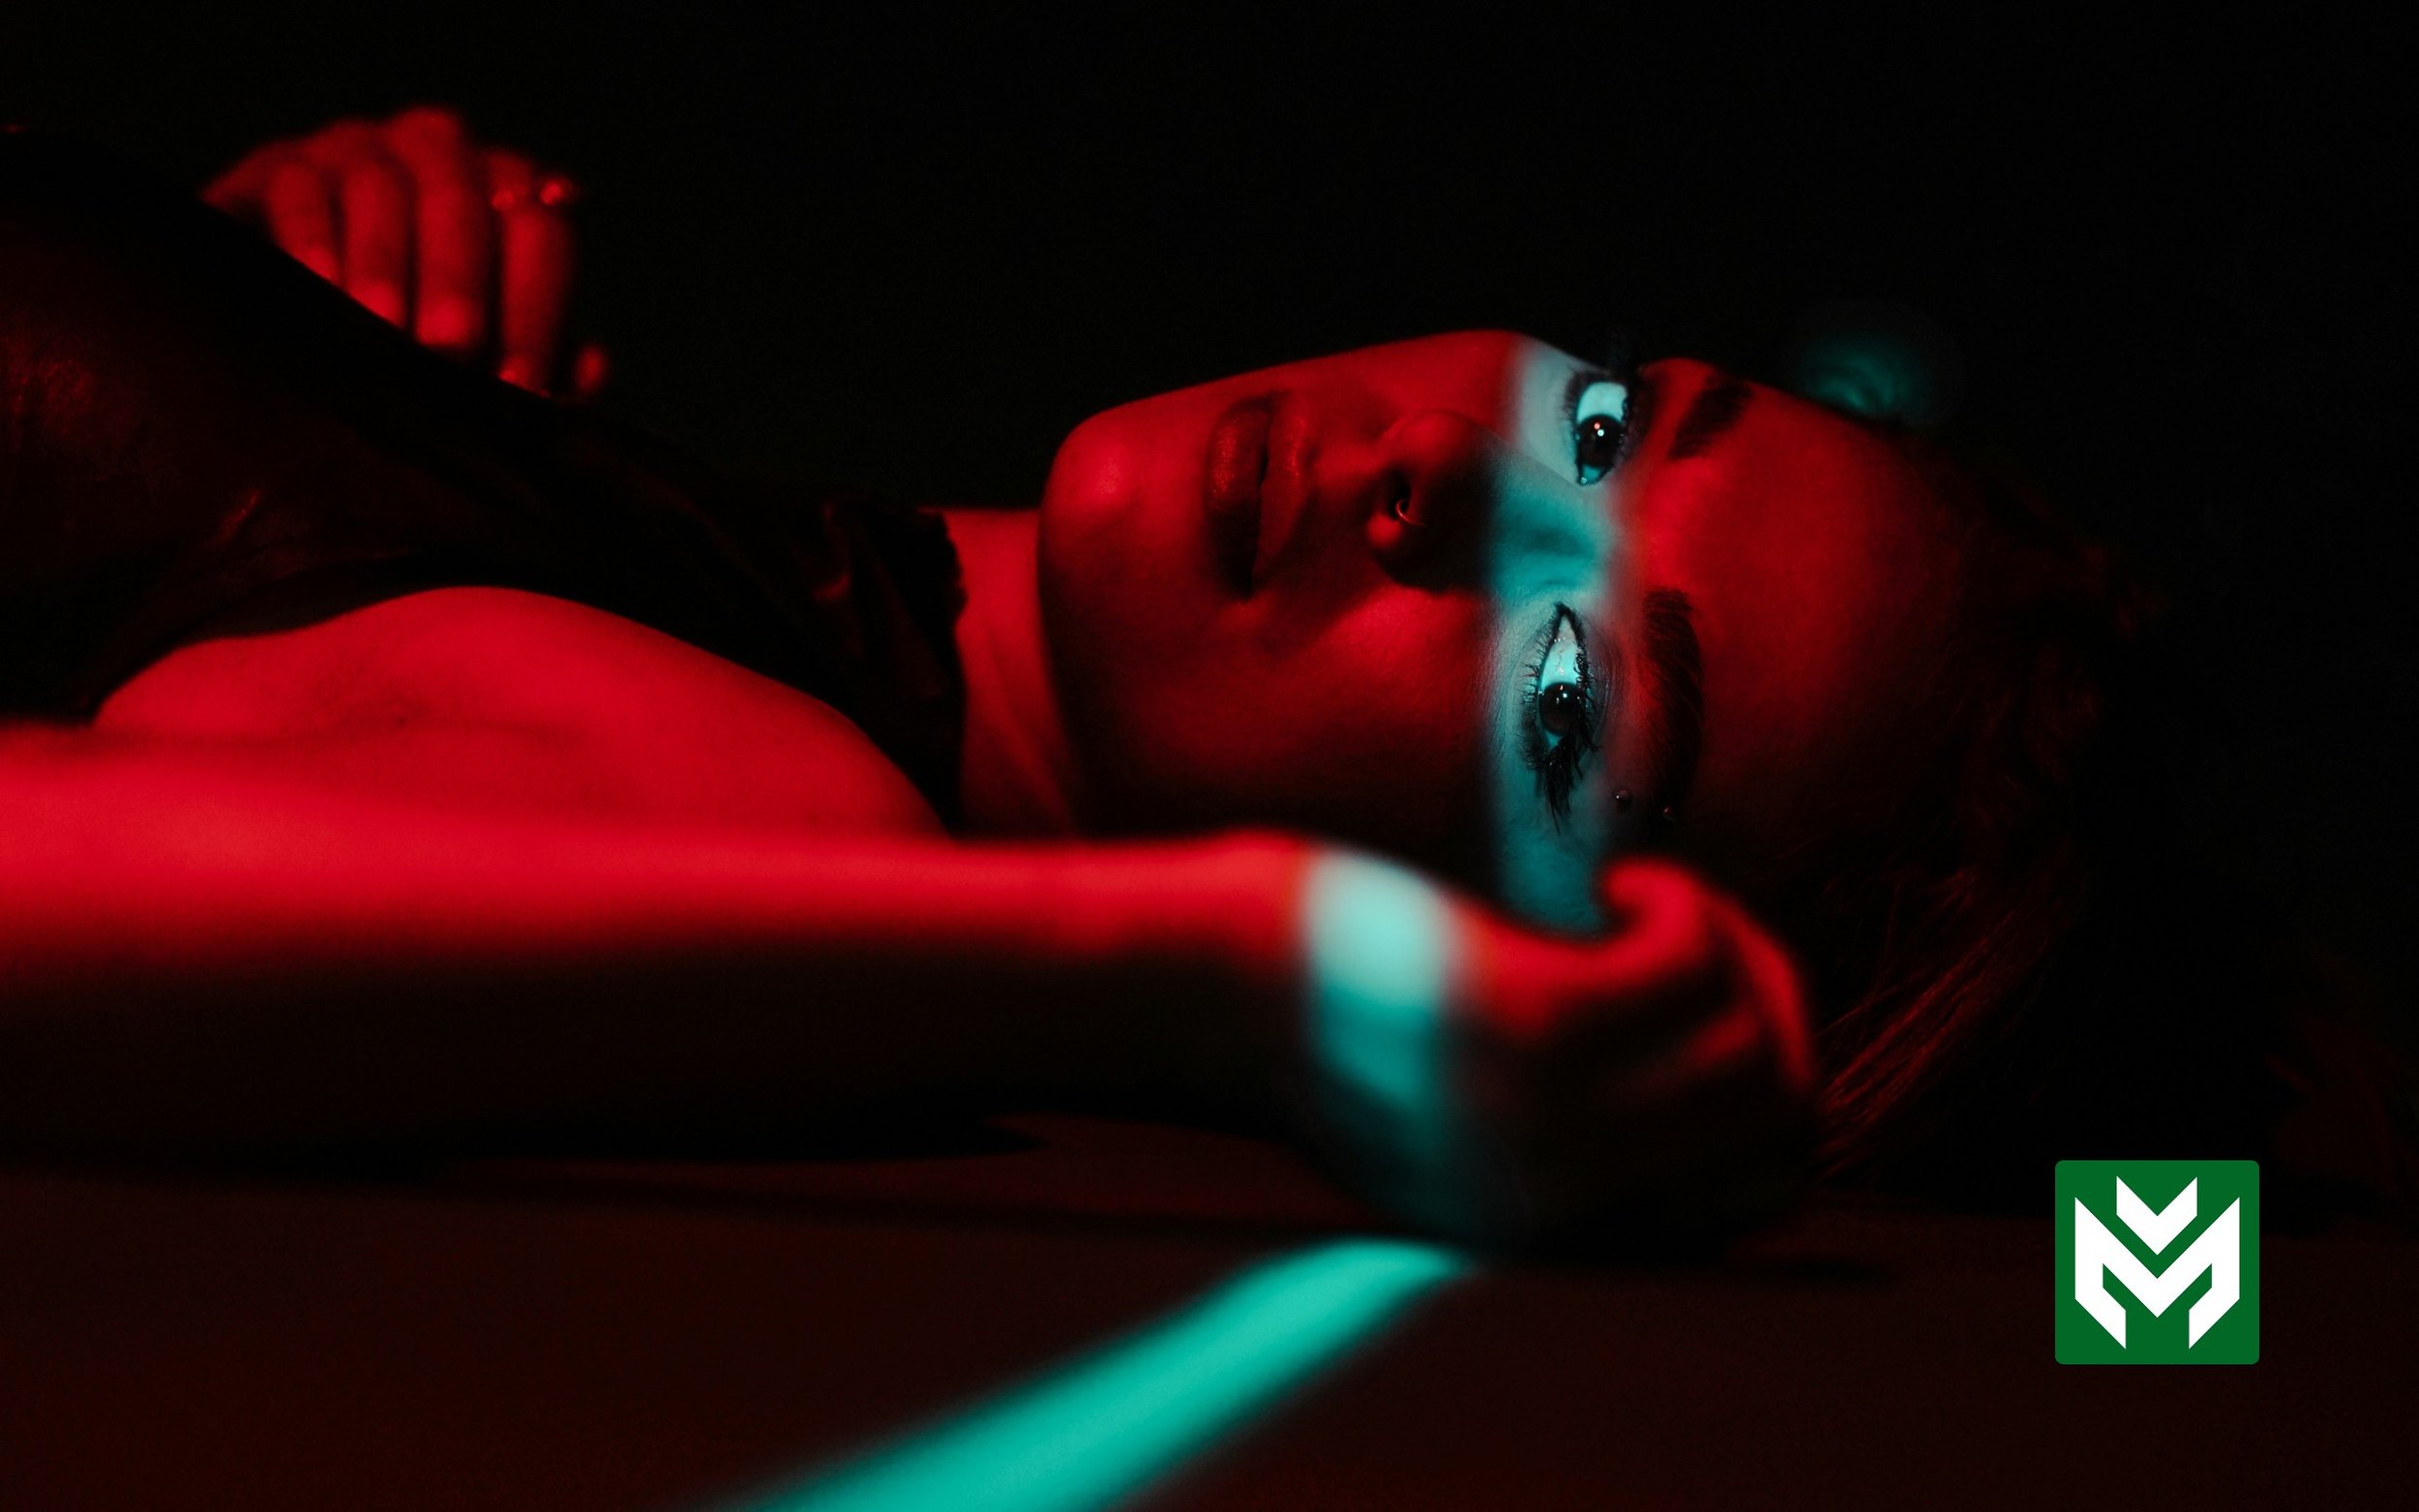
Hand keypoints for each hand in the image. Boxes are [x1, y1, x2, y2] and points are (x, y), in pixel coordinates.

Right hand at [204, 105, 605, 397]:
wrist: (294, 322)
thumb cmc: (413, 342)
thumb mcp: (477, 359)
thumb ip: (536, 363)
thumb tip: (590, 370)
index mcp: (508, 195)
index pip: (541, 233)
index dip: (536, 309)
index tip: (518, 388)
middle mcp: (441, 155)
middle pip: (463, 203)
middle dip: (460, 282)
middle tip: (450, 350)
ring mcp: (359, 150)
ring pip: (382, 188)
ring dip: (386, 265)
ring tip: (383, 332)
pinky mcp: (281, 164)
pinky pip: (301, 190)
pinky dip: (311, 243)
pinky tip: (320, 294)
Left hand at [1293, 852, 1818, 1245]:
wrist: (1204, 987)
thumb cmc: (1340, 1025)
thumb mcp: (1472, 1107)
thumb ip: (1592, 1122)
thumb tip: (1760, 1066)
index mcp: (1554, 1231)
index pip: (1759, 1191)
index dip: (1775, 1079)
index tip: (1707, 998)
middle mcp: (1561, 1198)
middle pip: (1782, 1115)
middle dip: (1775, 1005)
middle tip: (1697, 933)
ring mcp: (1545, 1119)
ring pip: (1753, 1041)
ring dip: (1730, 949)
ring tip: (1642, 907)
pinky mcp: (1523, 1023)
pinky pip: (1689, 968)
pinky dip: (1682, 908)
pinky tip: (1616, 887)